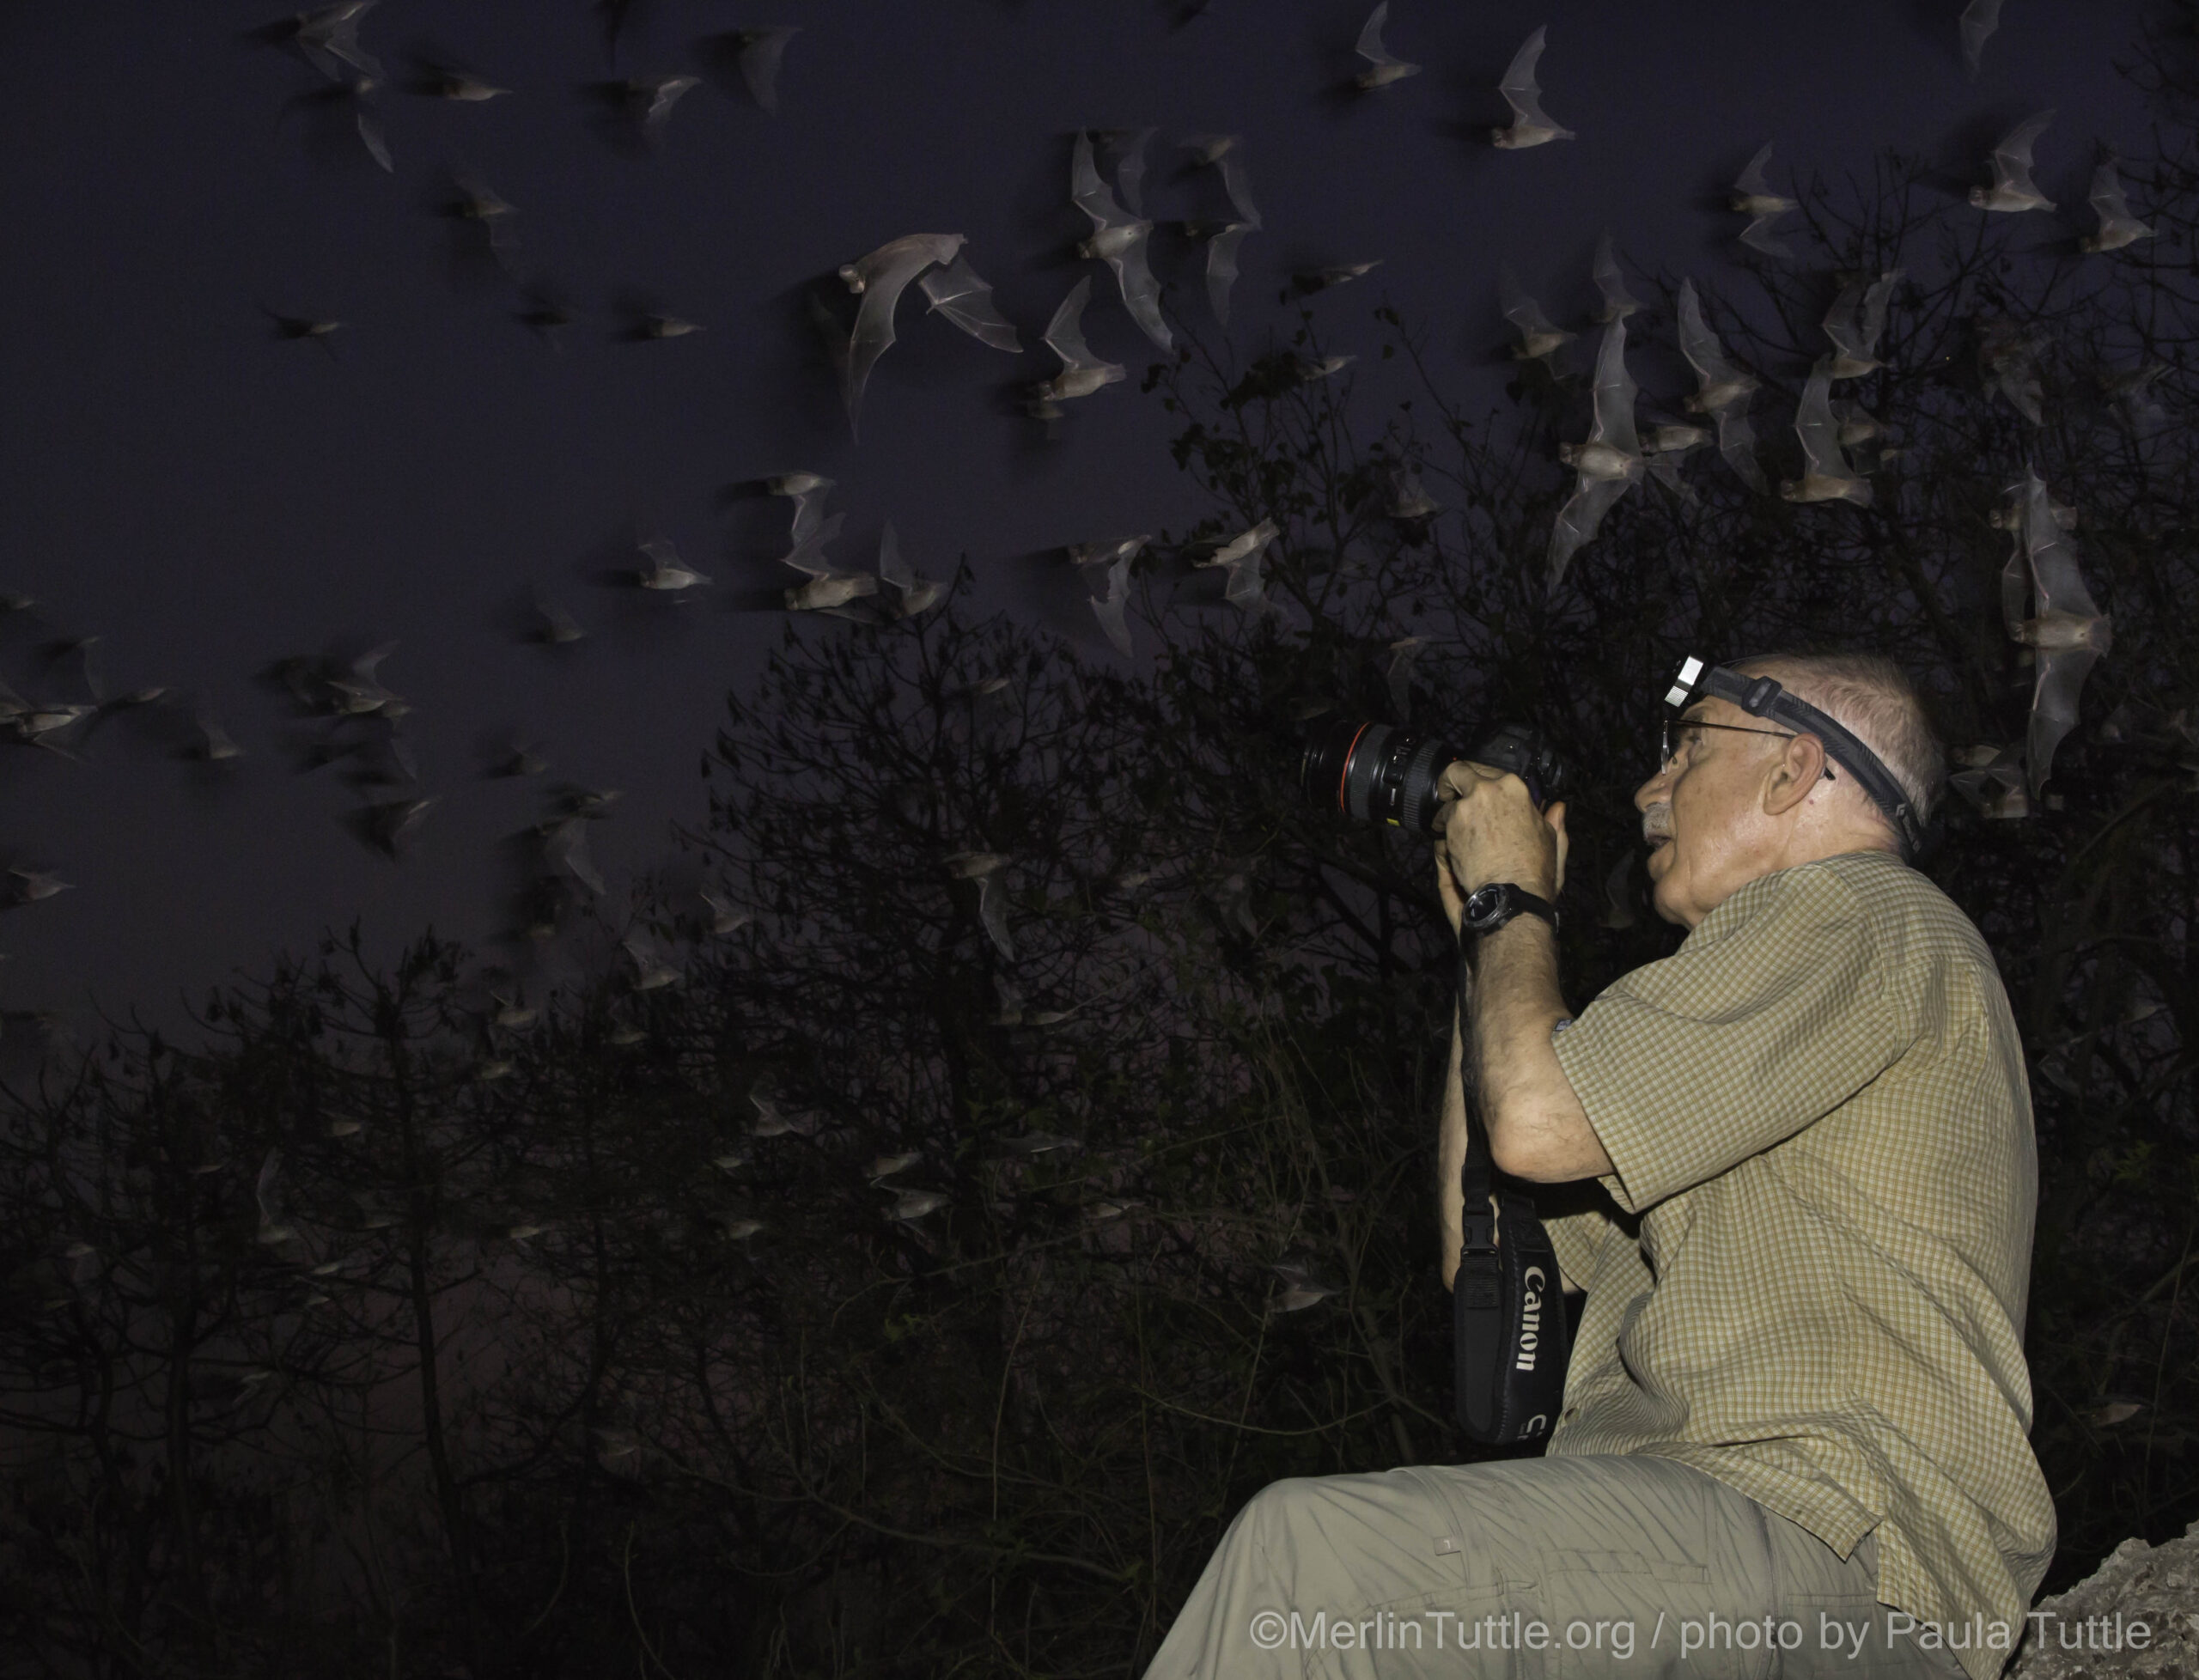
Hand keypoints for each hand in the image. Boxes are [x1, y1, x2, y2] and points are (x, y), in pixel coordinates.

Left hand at [1432, 761, 1566, 935]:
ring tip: (1455, 834)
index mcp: (1513, 788)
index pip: (1488, 771)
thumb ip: (1553, 821)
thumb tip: (1558, 808)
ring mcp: (1465, 807)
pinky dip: (1445, 835)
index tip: (1477, 793)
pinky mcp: (1450, 827)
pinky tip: (1455, 849)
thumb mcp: (1553, 841)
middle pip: (1457, 771)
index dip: (1480, 782)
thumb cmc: (1534, 869)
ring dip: (1449, 816)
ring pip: (1447, 804)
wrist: (1511, 893)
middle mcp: (1486, 790)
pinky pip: (1441, 825)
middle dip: (1450, 782)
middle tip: (1448, 794)